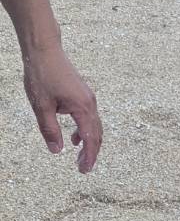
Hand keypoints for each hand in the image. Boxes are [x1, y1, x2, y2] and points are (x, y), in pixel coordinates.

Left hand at [23, 43, 101, 171]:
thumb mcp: (41, 106)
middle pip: (96, 135)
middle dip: (91, 153)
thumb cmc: (42, 75)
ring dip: (88, 143)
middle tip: (82, 168)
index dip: (88, 157)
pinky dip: (85, 130)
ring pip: (94, 127)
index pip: (90, 139)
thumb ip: (50, 130)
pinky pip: (89, 117)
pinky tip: (74, 137)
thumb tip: (56, 150)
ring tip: (79, 156)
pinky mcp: (84, 94)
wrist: (44, 49)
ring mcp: (88, 98)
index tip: (84, 170)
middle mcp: (90, 104)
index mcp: (82, 108)